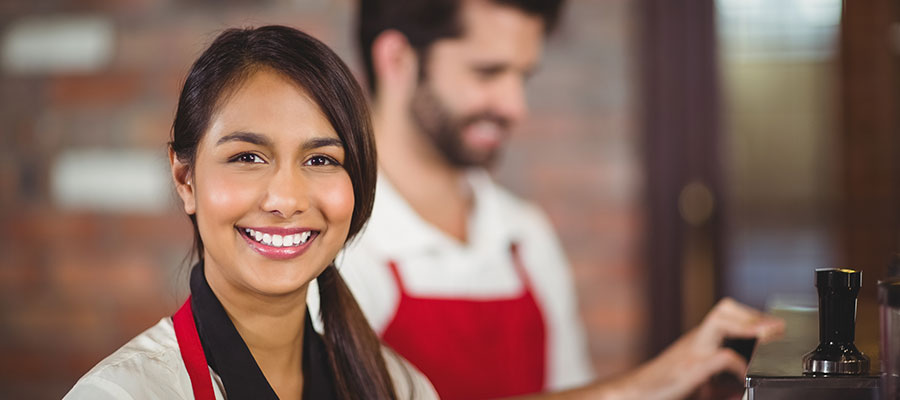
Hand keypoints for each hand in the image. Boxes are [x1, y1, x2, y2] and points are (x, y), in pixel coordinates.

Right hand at [607, 298, 783, 399]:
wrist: (634, 393)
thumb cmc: (665, 387)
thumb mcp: (699, 380)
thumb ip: (722, 380)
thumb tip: (743, 387)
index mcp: (699, 340)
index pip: (727, 313)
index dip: (752, 316)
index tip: (775, 326)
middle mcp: (696, 340)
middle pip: (724, 308)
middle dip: (753, 316)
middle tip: (776, 329)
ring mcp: (691, 352)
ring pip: (720, 321)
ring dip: (747, 326)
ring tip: (767, 338)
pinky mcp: (689, 369)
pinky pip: (719, 357)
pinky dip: (738, 364)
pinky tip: (744, 376)